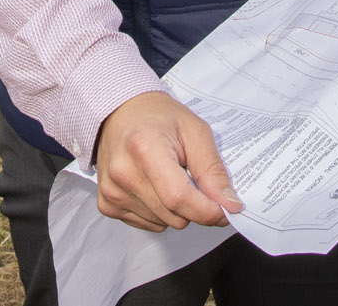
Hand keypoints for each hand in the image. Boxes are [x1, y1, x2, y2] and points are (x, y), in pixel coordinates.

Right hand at [92, 91, 242, 232]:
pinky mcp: (107, 204)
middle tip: (192, 178)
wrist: (120, 112)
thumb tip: (229, 205)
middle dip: (195, 205)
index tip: (227, 209)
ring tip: (168, 176)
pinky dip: (159, 212)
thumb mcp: (195, 131)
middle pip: (174, 215)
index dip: (208, 210)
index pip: (179, 198)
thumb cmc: (158, 117)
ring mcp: (112, 191)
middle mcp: (123, 173)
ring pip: (164, 223)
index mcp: (144, 148)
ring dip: (176, 209)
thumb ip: (213, 170)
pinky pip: (149, 224)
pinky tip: (153, 186)